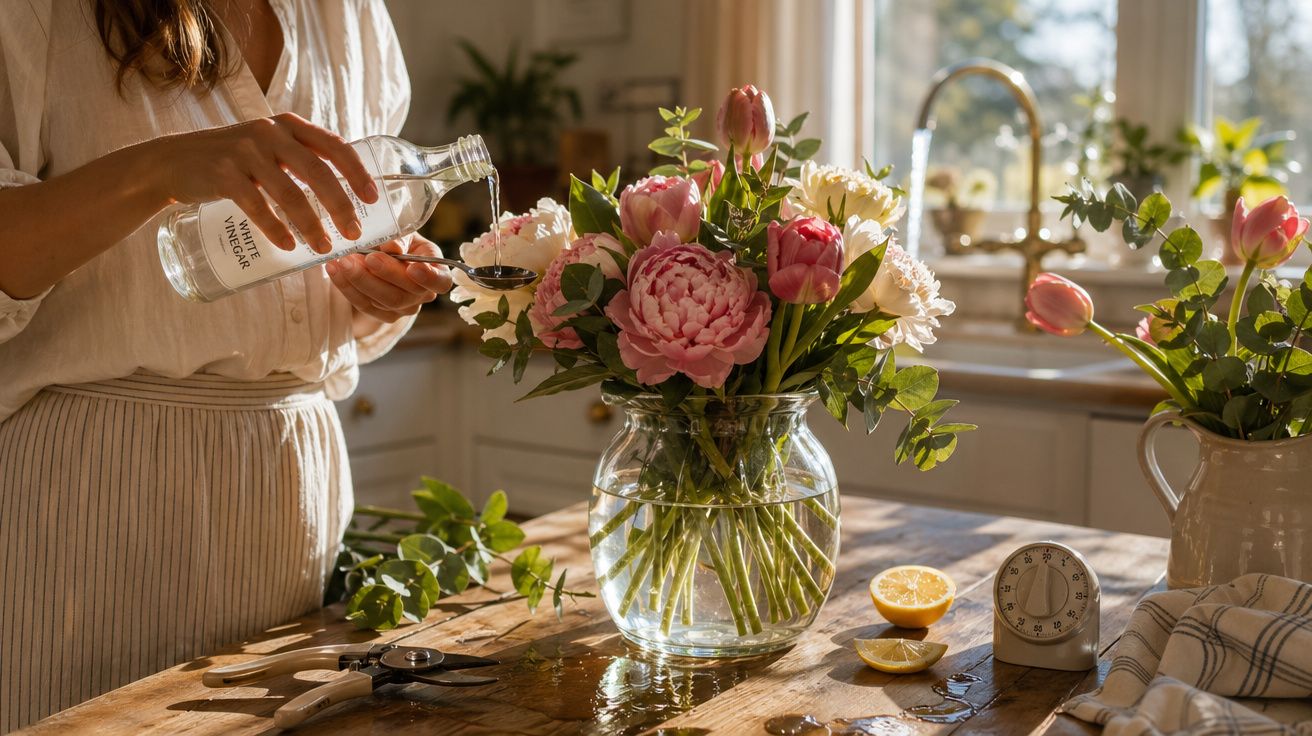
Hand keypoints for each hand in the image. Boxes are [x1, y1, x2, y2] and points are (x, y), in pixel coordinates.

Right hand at [149, 113, 375, 252]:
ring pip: (289, 193)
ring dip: (311, 225)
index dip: (357, 172)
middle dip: (341, 206)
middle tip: (354, 233)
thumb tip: (346, 190)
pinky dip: (276, 228)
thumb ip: (301, 158)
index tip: (373, 198)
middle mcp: (269, 133)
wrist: (172, 162)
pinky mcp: (222, 174)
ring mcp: (244, 151)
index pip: (333, 145)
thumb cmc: (233, 160)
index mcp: (287, 125)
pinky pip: (256, 205)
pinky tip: (289, 246)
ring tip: (324, 247)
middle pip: (317, 173)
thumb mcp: (269, 147)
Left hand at [326, 234, 451, 322]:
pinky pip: (364, 305)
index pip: (441, 282)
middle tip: (365, 256)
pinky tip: (334, 269)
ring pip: (383, 301)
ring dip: (360, 280)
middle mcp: (423, 294)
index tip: (413, 267)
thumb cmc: (398, 240)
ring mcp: (403, 308)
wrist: (381, 254)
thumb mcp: (403, 233)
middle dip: (384, 274)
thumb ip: (399, 239)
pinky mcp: (381, 315)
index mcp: (437, 271)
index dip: (429, 278)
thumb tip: (391, 246)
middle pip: (406, 293)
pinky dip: (346, 287)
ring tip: (343, 260)